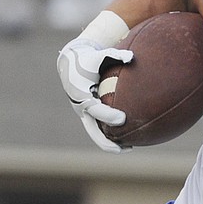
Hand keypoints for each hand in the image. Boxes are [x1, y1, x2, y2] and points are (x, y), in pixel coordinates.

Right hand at [55, 35, 133, 153]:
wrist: (71, 64)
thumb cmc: (88, 59)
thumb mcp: (98, 56)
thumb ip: (114, 55)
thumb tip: (131, 56)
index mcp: (81, 95)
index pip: (95, 110)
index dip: (108, 116)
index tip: (123, 118)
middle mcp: (81, 108)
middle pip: (93, 131)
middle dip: (108, 141)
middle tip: (125, 146)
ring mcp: (84, 115)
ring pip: (96, 135)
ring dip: (111, 144)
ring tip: (130, 148)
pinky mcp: (88, 117)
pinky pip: (99, 130)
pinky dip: (111, 137)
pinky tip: (129, 140)